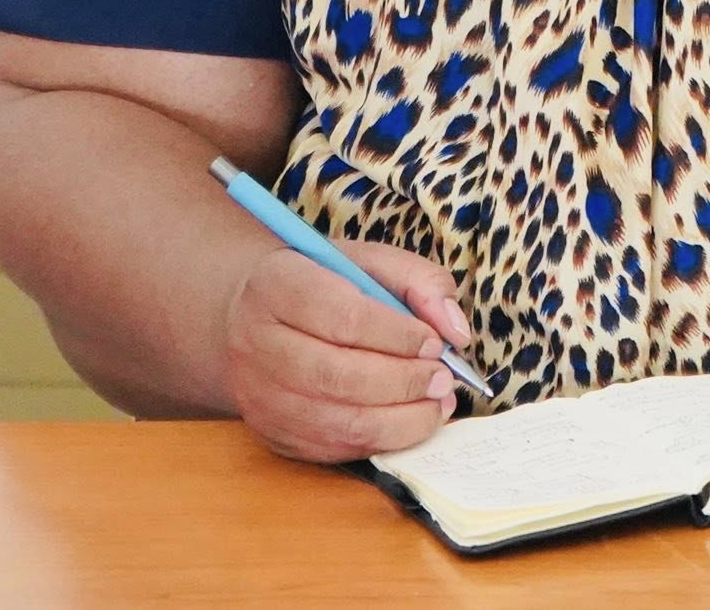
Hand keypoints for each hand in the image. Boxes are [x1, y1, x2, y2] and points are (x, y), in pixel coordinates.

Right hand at [220, 239, 472, 462]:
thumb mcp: (371, 261)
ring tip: (437, 404)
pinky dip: (380, 441)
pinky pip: (331, 449)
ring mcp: (258, 395)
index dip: (398, 336)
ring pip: (337, 421)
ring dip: (400, 420)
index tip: (435, 343)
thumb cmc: (324, 283)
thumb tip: (456, 332)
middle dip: (404, 382)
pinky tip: (409, 422)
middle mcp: (257, 344)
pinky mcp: (270, 433)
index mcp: (279, 286)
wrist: (254, 317)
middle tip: (444, 380)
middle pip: (339, 376)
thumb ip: (421, 282)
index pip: (343, 317)